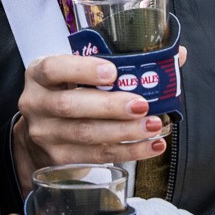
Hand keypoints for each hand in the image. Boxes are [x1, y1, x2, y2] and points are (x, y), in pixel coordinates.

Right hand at [14, 52, 171, 180]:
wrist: (38, 133)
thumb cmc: (68, 92)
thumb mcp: (77, 71)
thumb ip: (119, 60)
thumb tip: (178, 54)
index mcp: (39, 74)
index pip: (55, 68)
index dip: (83, 70)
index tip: (112, 72)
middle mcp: (36, 104)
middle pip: (71, 106)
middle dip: (110, 107)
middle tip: (142, 105)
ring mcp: (45, 134)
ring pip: (86, 134)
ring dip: (124, 132)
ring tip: (153, 126)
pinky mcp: (58, 160)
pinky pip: (96, 156)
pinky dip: (128, 151)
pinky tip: (150, 146)